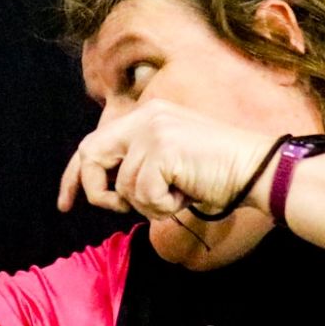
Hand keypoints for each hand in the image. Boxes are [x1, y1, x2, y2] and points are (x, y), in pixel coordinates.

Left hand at [58, 100, 278, 219]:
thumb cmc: (219, 174)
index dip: (74, 175)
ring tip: (178, 195)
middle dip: (93, 189)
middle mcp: (145, 116)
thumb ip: (138, 165)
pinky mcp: (162, 149)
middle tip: (112, 210)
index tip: (66, 203)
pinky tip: (185, 195)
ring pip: (124, 186)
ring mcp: (153, 130)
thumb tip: (105, 190)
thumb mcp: (171, 161)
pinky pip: (142, 194)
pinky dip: (161, 207)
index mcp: (146, 115)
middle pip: (91, 156)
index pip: (93, 143)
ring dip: (148, 205)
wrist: (257, 170)